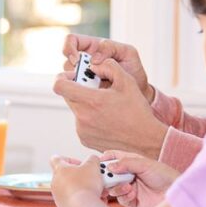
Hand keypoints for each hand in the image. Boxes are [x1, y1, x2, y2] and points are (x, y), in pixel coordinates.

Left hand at [49, 155, 104, 206]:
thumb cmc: (85, 186)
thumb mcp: (93, 166)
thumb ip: (93, 159)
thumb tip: (93, 159)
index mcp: (59, 170)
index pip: (57, 159)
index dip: (69, 159)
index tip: (80, 164)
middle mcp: (56, 183)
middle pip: (68, 176)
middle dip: (83, 177)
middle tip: (93, 178)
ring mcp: (59, 197)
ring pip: (74, 189)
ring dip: (86, 189)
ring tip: (99, 190)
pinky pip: (76, 201)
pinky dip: (85, 200)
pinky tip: (97, 200)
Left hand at [53, 58, 168, 157]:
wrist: (145, 140)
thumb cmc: (137, 111)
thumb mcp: (127, 81)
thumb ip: (108, 66)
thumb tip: (94, 65)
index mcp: (91, 101)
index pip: (60, 85)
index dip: (62, 77)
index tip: (72, 76)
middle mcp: (82, 117)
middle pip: (68, 96)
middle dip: (78, 89)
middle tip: (96, 89)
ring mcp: (82, 130)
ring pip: (76, 109)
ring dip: (85, 104)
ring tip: (105, 107)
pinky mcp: (84, 139)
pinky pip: (81, 122)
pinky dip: (89, 118)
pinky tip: (106, 119)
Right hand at [62, 35, 154, 101]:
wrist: (139, 92)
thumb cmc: (133, 69)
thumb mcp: (127, 53)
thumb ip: (111, 48)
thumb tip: (94, 59)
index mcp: (92, 47)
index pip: (71, 41)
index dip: (69, 48)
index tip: (77, 60)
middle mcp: (84, 61)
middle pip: (67, 61)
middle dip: (73, 69)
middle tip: (84, 77)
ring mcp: (83, 76)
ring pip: (69, 77)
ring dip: (80, 82)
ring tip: (96, 87)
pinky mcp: (84, 90)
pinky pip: (75, 91)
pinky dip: (82, 92)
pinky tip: (95, 94)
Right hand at [100, 150, 177, 206]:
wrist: (175, 194)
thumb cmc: (164, 175)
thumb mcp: (145, 164)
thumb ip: (127, 163)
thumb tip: (110, 166)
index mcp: (131, 163)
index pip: (114, 158)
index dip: (105, 159)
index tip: (98, 163)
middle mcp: (128, 176)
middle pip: (110, 175)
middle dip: (106, 177)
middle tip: (104, 178)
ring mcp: (130, 189)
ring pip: (113, 188)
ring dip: (116, 187)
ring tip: (126, 186)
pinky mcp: (133, 202)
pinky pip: (121, 200)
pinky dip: (124, 196)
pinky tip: (131, 193)